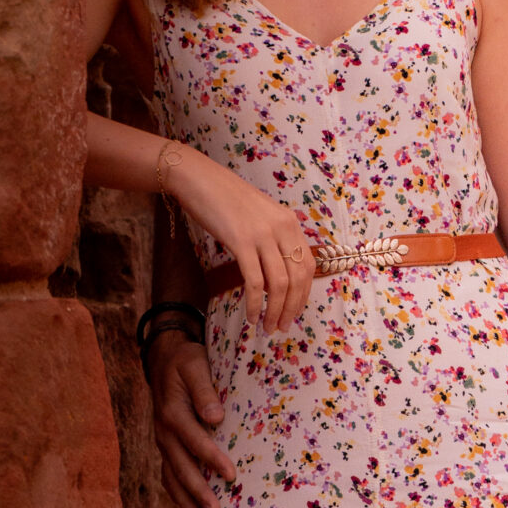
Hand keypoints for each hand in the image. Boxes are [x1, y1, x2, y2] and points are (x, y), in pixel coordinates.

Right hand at [146, 327, 232, 507]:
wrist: (164, 359)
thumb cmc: (186, 361)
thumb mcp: (195, 365)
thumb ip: (205, 390)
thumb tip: (215, 417)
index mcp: (172, 412)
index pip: (194, 440)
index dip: (211, 458)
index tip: (230, 476)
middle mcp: (164, 432)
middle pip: (180, 467)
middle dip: (198, 492)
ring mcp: (163, 442)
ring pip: (172, 477)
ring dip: (186, 501)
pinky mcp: (166, 447)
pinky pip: (169, 476)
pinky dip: (178, 496)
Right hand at [166, 145, 314, 330]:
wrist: (199, 180)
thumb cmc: (226, 200)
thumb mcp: (260, 217)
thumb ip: (273, 240)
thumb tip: (277, 276)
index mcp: (290, 223)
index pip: (308, 267)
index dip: (303, 295)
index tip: (293, 312)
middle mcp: (282, 228)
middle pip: (297, 279)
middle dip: (291, 309)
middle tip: (281, 327)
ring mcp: (263, 235)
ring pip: (279, 284)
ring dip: (274, 312)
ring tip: (267, 328)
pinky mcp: (241, 242)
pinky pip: (254, 282)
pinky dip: (255, 304)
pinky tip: (251, 316)